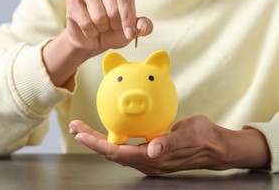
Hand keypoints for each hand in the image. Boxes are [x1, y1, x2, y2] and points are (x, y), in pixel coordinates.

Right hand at [66, 0, 152, 53]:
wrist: (91, 39)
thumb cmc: (114, 30)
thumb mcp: (132, 30)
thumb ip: (143, 27)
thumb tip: (143, 26)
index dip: (128, 18)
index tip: (129, 33)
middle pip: (113, 9)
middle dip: (114, 25)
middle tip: (111, 26)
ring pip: (98, 17)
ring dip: (101, 28)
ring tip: (100, 26)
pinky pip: (85, 22)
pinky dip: (90, 32)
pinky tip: (89, 28)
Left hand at [69, 116, 269, 175]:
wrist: (215, 146)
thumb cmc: (203, 138)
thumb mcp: (189, 135)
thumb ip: (170, 142)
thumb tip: (152, 150)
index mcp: (153, 159)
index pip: (118, 153)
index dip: (97, 144)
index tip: (81, 134)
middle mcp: (146, 161)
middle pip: (111, 152)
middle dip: (91, 141)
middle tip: (74, 127)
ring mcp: (147, 158)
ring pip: (116, 150)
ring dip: (97, 140)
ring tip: (82, 128)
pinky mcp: (149, 153)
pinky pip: (124, 147)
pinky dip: (111, 138)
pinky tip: (105, 129)